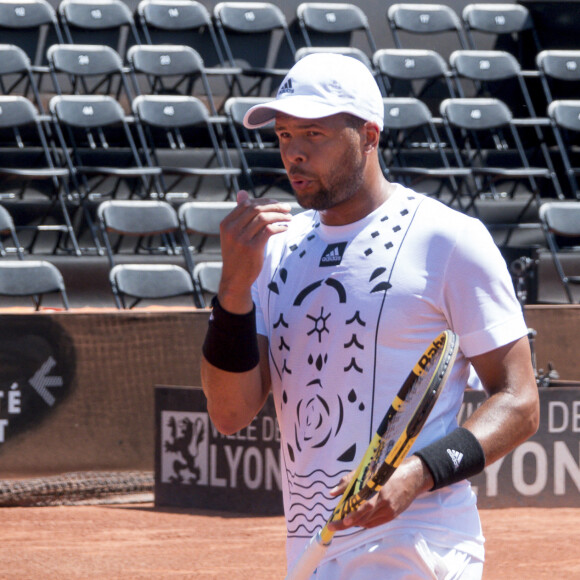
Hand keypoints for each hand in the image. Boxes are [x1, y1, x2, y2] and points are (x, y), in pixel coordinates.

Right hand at [218, 190, 292, 312]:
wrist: (235, 279)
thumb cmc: (237, 254)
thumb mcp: (234, 233)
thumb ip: (240, 214)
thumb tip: (242, 192)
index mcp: (226, 223)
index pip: (246, 204)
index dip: (264, 201)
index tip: (277, 203)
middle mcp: (231, 229)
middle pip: (256, 209)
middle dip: (274, 206)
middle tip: (287, 208)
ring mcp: (241, 239)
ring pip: (263, 218)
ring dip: (280, 216)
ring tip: (289, 218)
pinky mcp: (251, 248)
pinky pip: (269, 231)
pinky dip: (279, 227)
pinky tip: (285, 228)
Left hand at [327, 455, 432, 531]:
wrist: (411, 478)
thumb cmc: (386, 471)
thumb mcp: (366, 471)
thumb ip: (348, 481)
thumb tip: (332, 493)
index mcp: (378, 488)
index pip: (365, 504)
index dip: (354, 513)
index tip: (343, 520)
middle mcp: (385, 501)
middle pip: (364, 517)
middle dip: (346, 523)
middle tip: (332, 526)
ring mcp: (389, 510)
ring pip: (368, 522)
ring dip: (354, 522)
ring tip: (341, 521)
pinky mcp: (392, 516)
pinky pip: (374, 523)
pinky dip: (364, 522)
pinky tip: (357, 518)